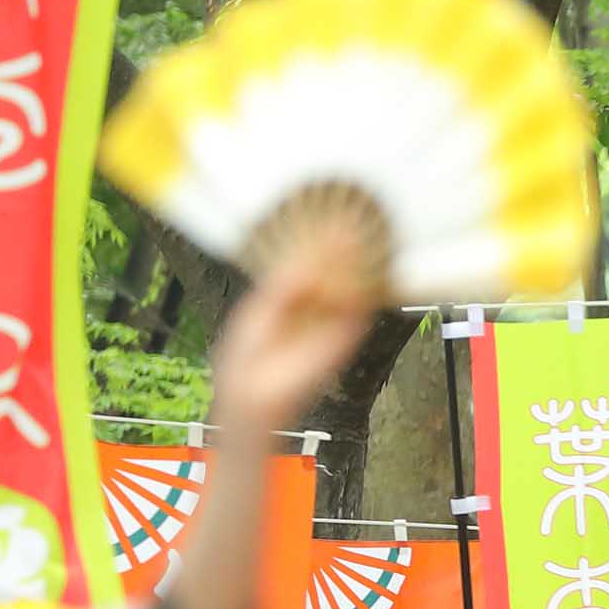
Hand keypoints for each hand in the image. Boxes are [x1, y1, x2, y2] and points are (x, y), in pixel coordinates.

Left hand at [206, 238, 384, 440]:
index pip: (310, 266)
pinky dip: (360, 286)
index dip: (317, 245)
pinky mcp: (345, 336)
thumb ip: (284, 284)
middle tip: (347, 220)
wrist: (255, 390)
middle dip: (339, 248)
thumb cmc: (248, 354)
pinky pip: (357, 306)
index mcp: (291, 301)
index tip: (324, 219)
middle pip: (332, 272)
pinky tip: (358, 264)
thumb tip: (307, 259)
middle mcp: (315, 309)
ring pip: (347, 285)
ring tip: (356, 234)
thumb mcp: (260, 307)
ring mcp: (332, 322)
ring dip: (353, 261)